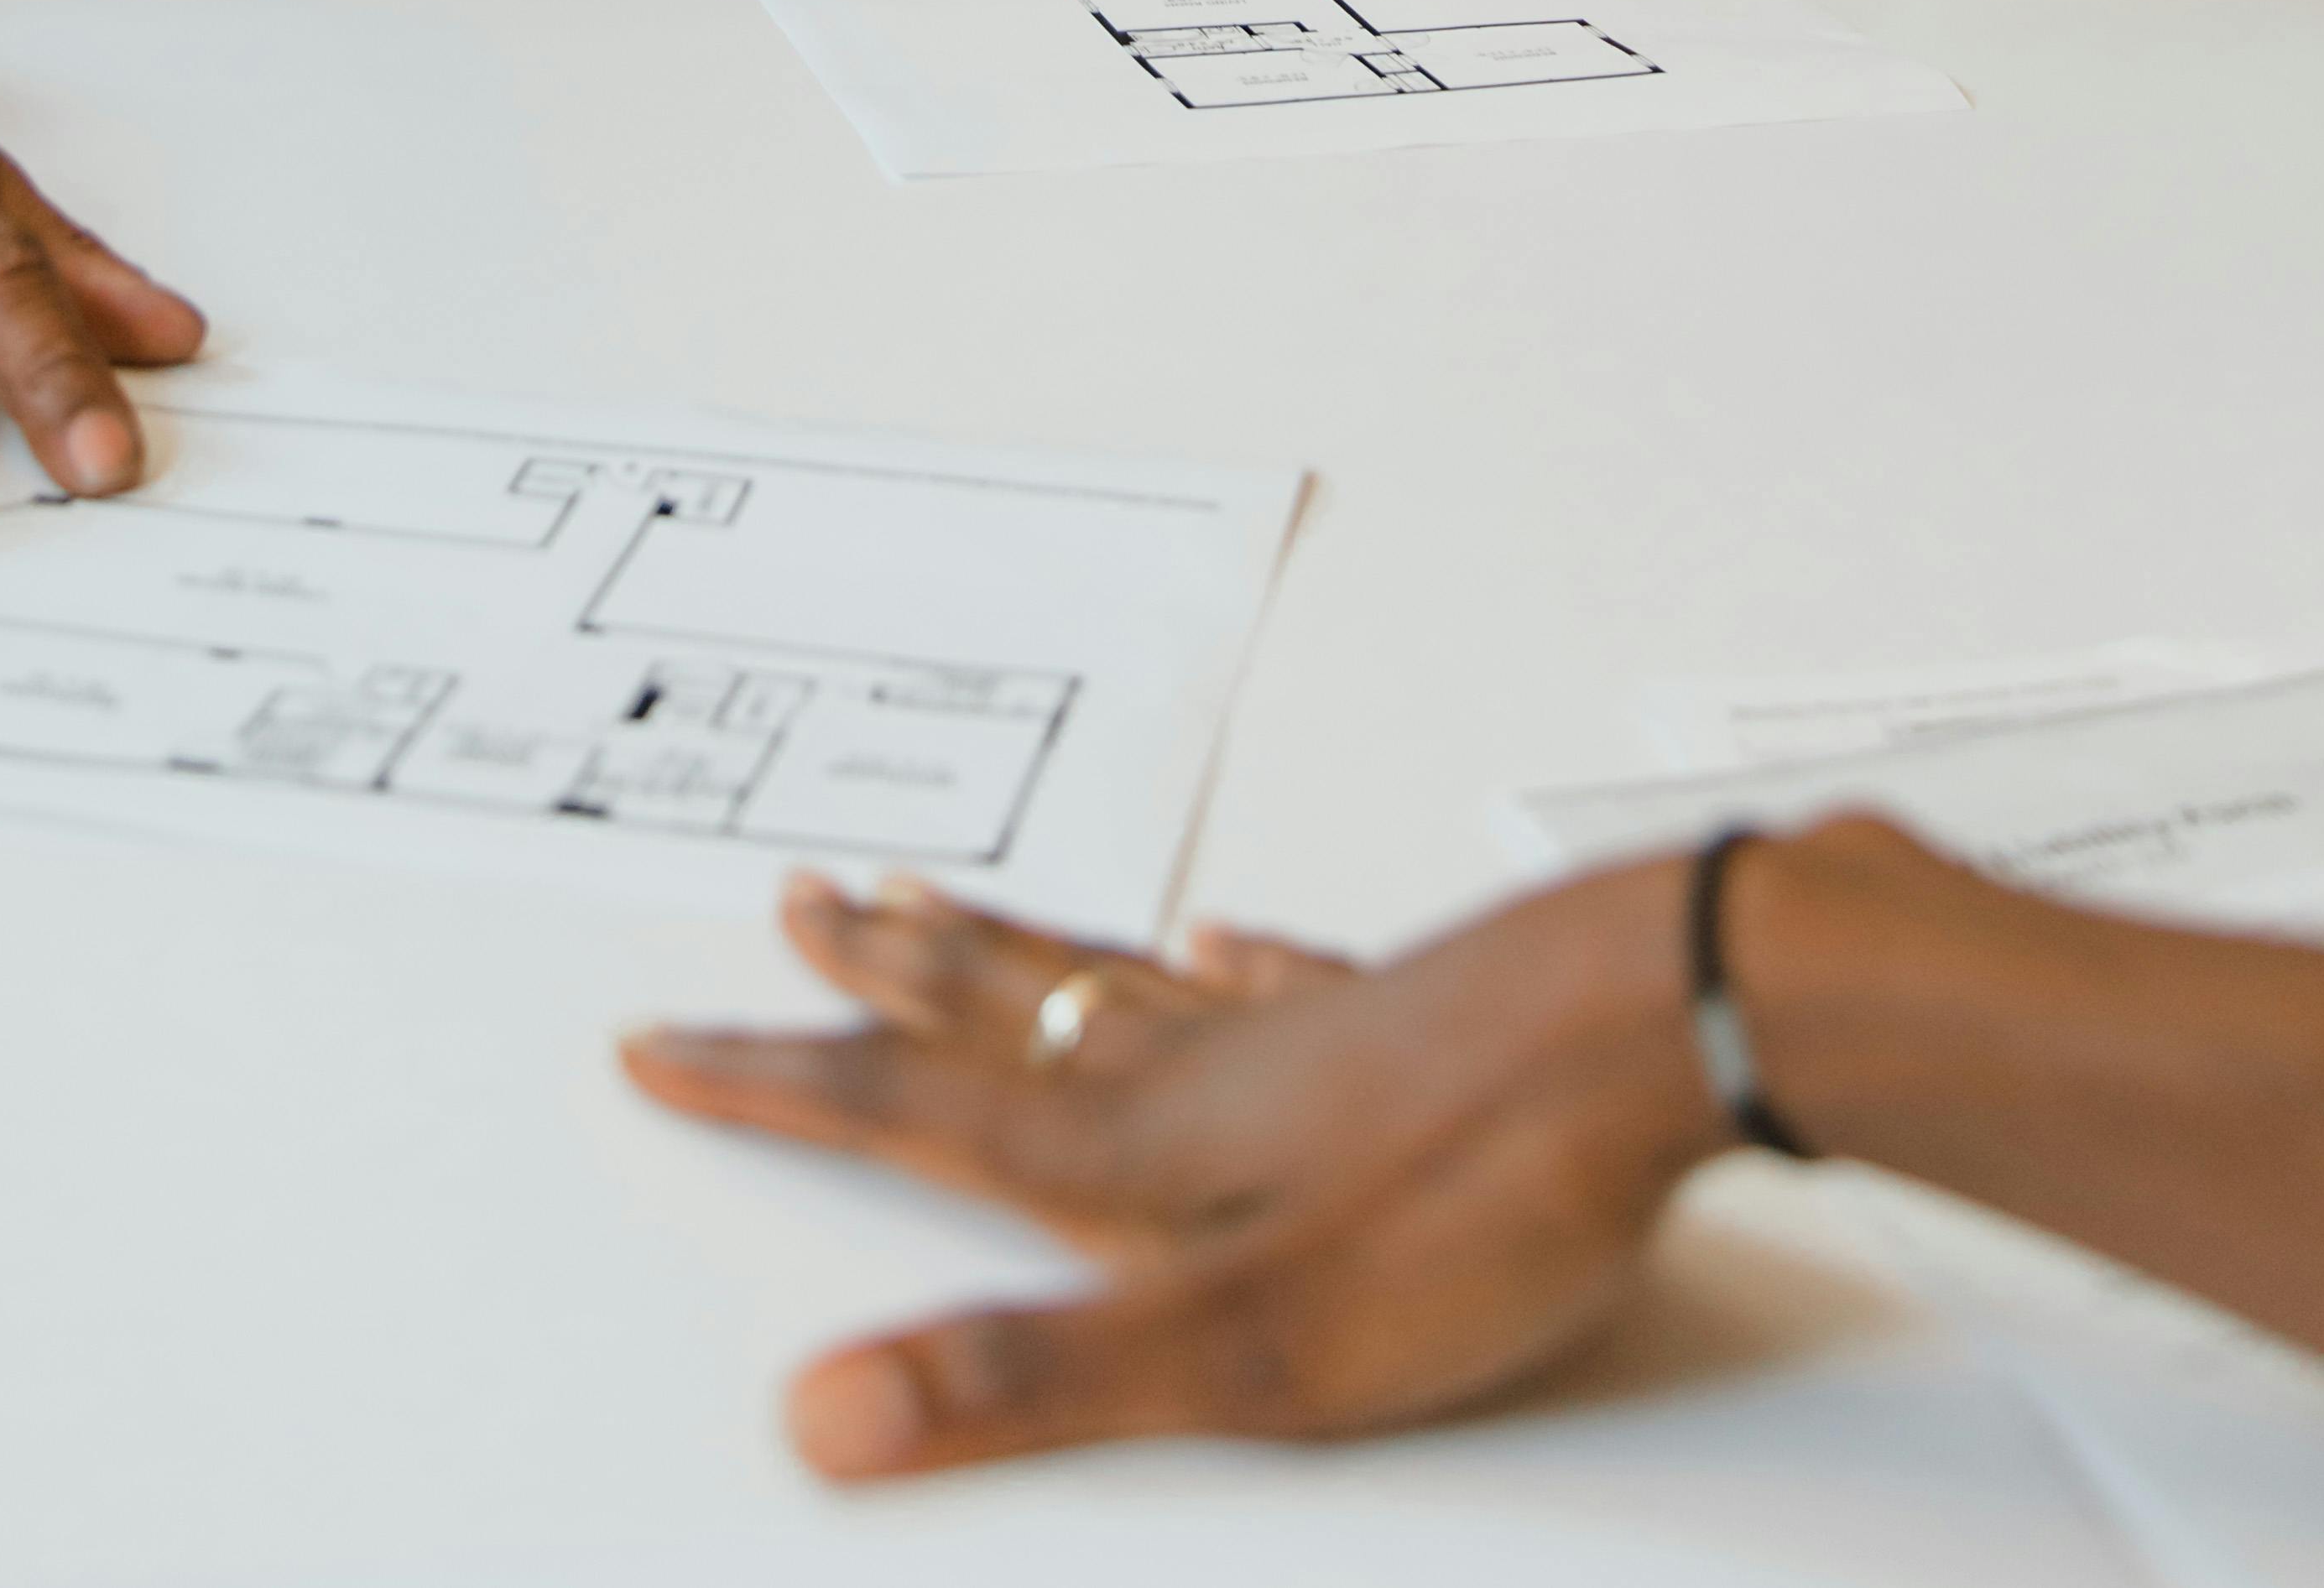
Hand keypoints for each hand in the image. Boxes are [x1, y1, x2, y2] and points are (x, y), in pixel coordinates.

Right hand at [623, 860, 1716, 1475]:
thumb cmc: (1475, 1192)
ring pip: (1122, 982)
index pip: (914, 1112)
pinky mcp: (1417, 1017)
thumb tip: (816, 1419)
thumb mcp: (1246, 1345)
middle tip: (799, 905)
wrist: (1666, 1024)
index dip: (779, 1086)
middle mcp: (1198, 1069)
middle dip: (883, 981)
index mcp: (1137, 1150)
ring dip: (1013, 950)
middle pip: (1004, 1013)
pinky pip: (1284, 981)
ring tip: (937, 904)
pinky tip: (1223, 941)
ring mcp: (1310, 1031)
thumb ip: (1033, 1383)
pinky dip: (1226, 963)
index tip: (658, 1037)